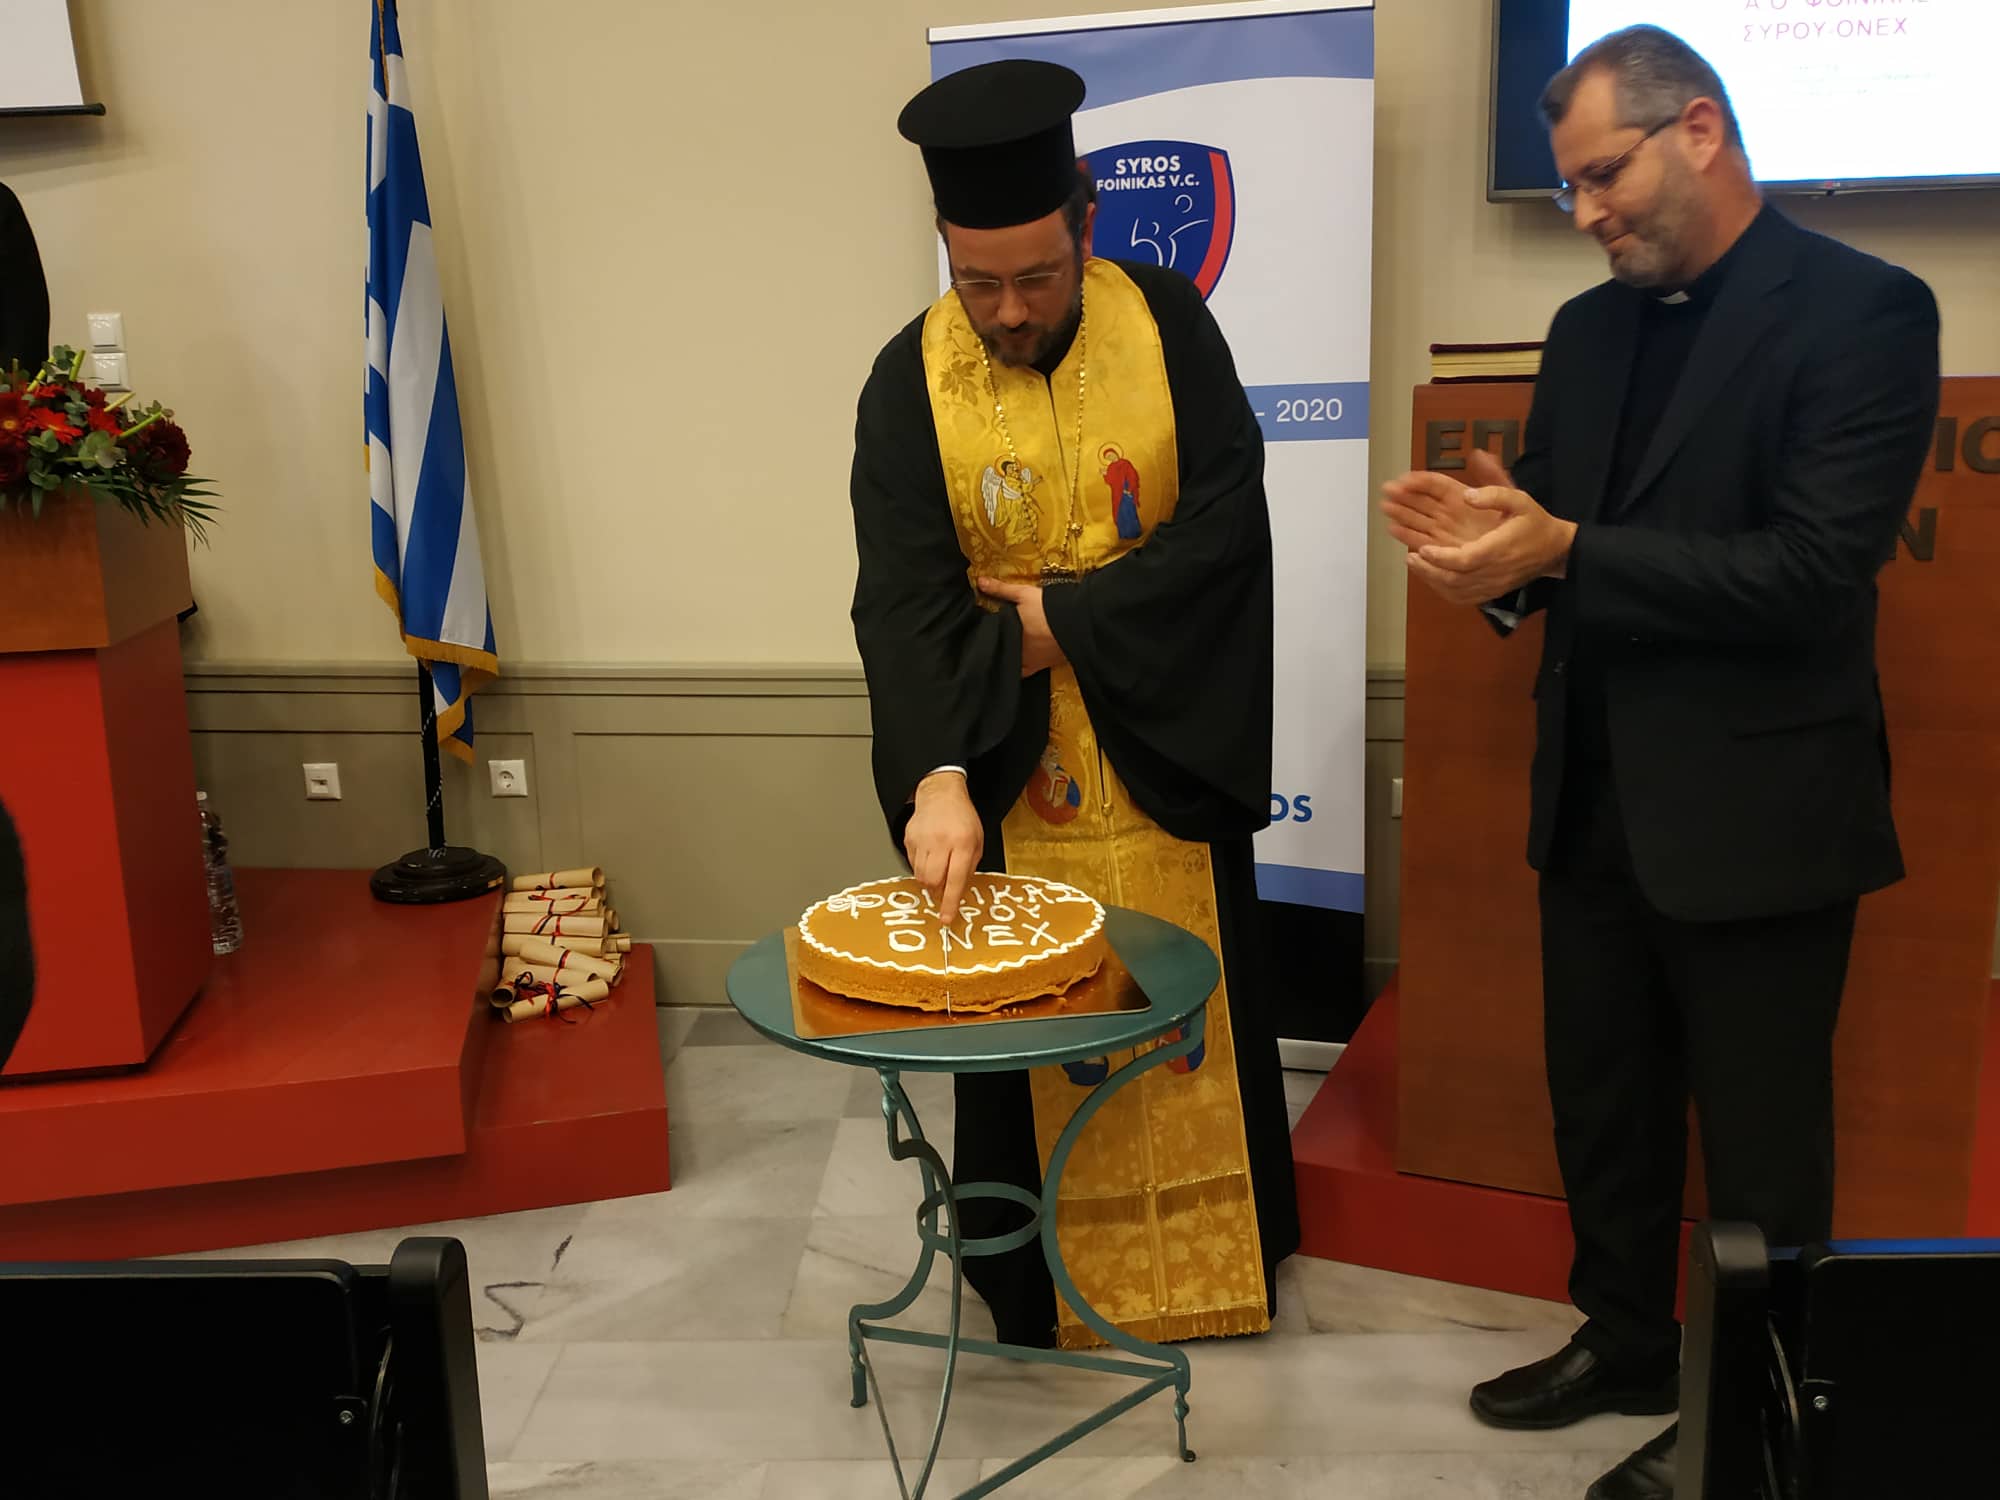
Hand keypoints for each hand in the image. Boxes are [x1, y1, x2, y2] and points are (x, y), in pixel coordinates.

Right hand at [906, 771, 981, 922]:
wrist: (940, 793)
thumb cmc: (962, 817)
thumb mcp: (977, 841)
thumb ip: (969, 866)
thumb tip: (959, 891)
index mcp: (961, 842)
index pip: (955, 879)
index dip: (950, 902)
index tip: (946, 918)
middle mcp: (940, 842)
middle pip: (933, 880)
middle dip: (938, 889)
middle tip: (944, 883)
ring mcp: (921, 840)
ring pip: (921, 875)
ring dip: (930, 878)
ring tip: (938, 864)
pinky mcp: (909, 839)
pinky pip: (913, 864)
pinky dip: (922, 866)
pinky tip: (930, 853)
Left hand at [977, 577, 1065, 675]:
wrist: (1077, 624)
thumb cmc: (1048, 608)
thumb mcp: (1024, 594)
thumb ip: (1001, 589)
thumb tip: (979, 581)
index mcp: (1008, 631)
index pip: (989, 634)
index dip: (984, 630)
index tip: (979, 627)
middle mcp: (1014, 649)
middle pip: (998, 648)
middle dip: (994, 643)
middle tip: (989, 637)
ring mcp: (1026, 660)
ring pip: (1007, 661)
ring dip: (1003, 656)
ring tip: (1000, 649)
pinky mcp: (1039, 667)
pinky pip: (1022, 673)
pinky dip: (1016, 670)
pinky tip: (1012, 665)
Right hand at [1379, 447, 1511, 552]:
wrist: (1526, 549)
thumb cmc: (1519, 522)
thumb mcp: (1510, 495)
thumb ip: (1493, 477)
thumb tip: (1480, 455)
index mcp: (1461, 496)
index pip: (1435, 485)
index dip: (1418, 480)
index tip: (1404, 478)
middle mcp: (1449, 512)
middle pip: (1420, 501)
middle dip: (1403, 495)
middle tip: (1388, 490)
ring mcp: (1443, 530)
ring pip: (1417, 519)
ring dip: (1401, 513)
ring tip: (1386, 508)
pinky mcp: (1442, 549)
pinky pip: (1421, 540)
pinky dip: (1407, 536)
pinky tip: (1394, 529)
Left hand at [1406, 476, 1576, 605]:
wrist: (1555, 550)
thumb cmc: (1535, 523)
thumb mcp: (1520, 500)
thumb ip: (1495, 494)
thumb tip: (1467, 495)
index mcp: (1500, 549)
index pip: (1465, 560)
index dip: (1441, 558)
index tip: (1422, 548)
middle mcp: (1495, 572)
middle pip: (1456, 579)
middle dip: (1429, 570)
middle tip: (1410, 556)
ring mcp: (1493, 586)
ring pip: (1456, 592)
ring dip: (1432, 580)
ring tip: (1414, 563)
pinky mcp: (1492, 593)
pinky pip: (1463, 598)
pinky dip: (1443, 590)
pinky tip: (1431, 577)